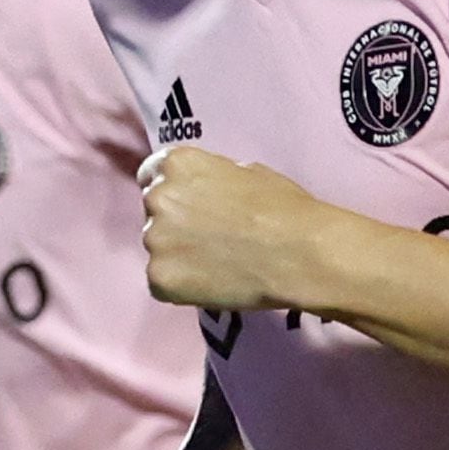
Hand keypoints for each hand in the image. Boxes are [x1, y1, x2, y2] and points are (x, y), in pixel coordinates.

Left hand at [136, 145, 336, 314]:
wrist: (298, 253)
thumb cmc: (283, 208)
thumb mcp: (246, 171)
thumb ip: (210, 179)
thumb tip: (202, 191)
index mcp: (176, 164)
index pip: (150, 174)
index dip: (171, 192)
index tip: (186, 206)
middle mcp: (156, 197)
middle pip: (153, 212)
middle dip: (174, 223)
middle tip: (210, 238)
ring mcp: (153, 240)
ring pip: (158, 249)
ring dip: (178, 255)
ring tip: (217, 262)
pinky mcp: (159, 278)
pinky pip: (163, 282)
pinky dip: (182, 285)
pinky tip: (213, 282)